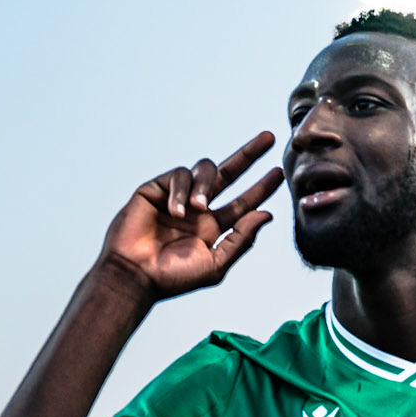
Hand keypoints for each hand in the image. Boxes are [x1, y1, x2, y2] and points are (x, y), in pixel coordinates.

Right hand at [98, 133, 283, 301]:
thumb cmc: (173, 277)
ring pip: (205, 170)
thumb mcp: (215, 264)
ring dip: (206, 185)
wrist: (135, 275)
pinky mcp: (157, 188)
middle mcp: (199, 208)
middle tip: (269, 138)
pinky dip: (181, 191)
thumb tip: (267, 214)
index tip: (279, 174)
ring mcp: (178, 196)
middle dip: (249, 155)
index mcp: (215, 226)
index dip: (262, 188)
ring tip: (201, 207)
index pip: (244, 201)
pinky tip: (177, 211)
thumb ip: (241, 239)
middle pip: (229, 173)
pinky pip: (178, 175)